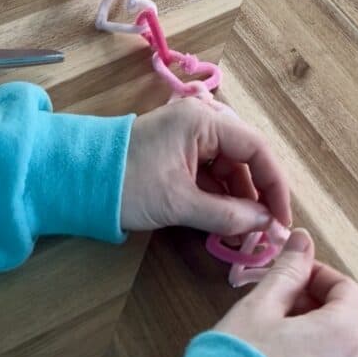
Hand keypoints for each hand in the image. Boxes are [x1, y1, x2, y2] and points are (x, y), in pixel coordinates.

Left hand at [120, 99, 290, 234]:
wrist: (75, 180)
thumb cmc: (126, 183)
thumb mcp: (179, 203)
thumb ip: (227, 215)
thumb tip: (266, 225)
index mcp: (204, 121)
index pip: (257, 149)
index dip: (275, 185)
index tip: (282, 219)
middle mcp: (202, 122)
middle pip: (246, 158)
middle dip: (258, 196)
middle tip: (266, 232)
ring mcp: (190, 138)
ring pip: (230, 170)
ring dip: (240, 201)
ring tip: (246, 235)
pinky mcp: (179, 154)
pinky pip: (211, 175)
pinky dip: (221, 199)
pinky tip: (227, 224)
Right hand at [214, 229, 357, 356]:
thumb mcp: (256, 309)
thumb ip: (286, 273)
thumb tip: (302, 241)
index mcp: (346, 334)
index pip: (348, 290)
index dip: (319, 277)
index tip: (291, 277)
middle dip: (330, 312)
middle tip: (289, 311)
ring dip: (326, 349)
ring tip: (280, 349)